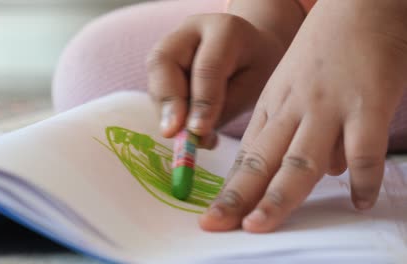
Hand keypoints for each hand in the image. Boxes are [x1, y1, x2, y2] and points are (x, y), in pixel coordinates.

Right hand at [146, 14, 284, 147]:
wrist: (250, 49)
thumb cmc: (256, 69)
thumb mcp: (254, 87)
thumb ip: (224, 108)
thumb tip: (194, 136)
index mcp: (225, 29)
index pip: (208, 66)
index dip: (201, 100)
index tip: (198, 131)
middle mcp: (191, 30)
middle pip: (164, 60)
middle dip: (167, 100)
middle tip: (172, 132)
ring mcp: (171, 43)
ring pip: (155, 76)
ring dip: (165, 111)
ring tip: (187, 137)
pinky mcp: (160, 62)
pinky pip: (156, 88)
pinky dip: (166, 113)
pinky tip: (185, 130)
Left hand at [200, 0, 406, 232]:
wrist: (357, 7)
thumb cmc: (323, 51)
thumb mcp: (293, 86)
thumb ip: (296, 128)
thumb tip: (318, 170)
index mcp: (274, 107)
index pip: (247, 157)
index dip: (230, 189)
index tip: (212, 215)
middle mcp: (293, 111)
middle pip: (261, 161)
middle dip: (237, 197)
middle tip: (215, 226)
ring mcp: (328, 109)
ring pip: (299, 161)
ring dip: (279, 196)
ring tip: (260, 226)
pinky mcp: (367, 106)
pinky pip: (362, 152)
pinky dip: (361, 180)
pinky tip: (359, 201)